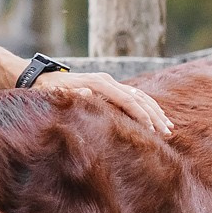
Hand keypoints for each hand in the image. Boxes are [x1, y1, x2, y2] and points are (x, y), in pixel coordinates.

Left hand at [30, 69, 174, 137]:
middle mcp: (107, 80)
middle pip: (138, 97)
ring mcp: (109, 82)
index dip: (140, 114)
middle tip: (167, 133)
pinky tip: (157, 119)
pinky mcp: (110, 87)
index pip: (126, 99)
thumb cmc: (48, 92)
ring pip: (140, 96)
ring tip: (169, 128)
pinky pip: (134, 97)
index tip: (152, 129)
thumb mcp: (55, 95)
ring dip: (155, 112)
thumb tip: (86, 91)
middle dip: (154, 116)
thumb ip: (70, 94)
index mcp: (98, 83)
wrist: (42, 79)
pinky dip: (148, 108)